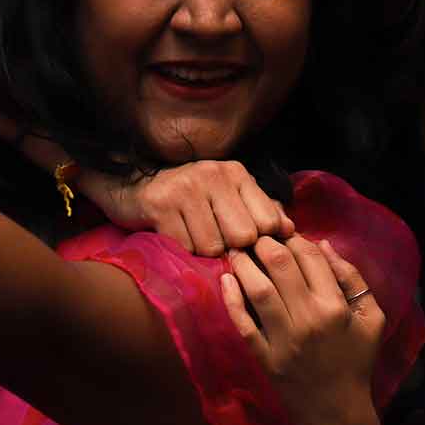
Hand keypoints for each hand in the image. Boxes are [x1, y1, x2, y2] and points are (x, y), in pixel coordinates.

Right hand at [92, 161, 293, 256]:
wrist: (135, 188)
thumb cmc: (190, 198)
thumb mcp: (229, 196)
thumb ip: (261, 210)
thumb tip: (290, 229)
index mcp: (236, 173)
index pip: (268, 221)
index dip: (259, 241)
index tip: (244, 243)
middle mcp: (214, 174)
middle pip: (242, 237)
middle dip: (231, 249)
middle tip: (216, 242)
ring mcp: (186, 187)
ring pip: (213, 246)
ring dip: (203, 252)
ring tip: (193, 237)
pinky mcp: (161, 204)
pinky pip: (185, 246)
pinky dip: (183, 250)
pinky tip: (177, 236)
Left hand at [223, 235, 385, 424]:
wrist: (336, 411)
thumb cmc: (355, 362)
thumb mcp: (371, 319)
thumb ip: (354, 280)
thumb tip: (325, 245)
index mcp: (336, 307)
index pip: (310, 257)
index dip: (294, 238)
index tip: (284, 233)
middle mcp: (309, 319)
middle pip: (280, 265)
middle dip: (265, 242)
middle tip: (255, 235)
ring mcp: (284, 339)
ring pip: (258, 289)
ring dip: (244, 264)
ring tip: (236, 250)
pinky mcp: (264, 356)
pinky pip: (243, 323)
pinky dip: (231, 299)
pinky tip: (225, 279)